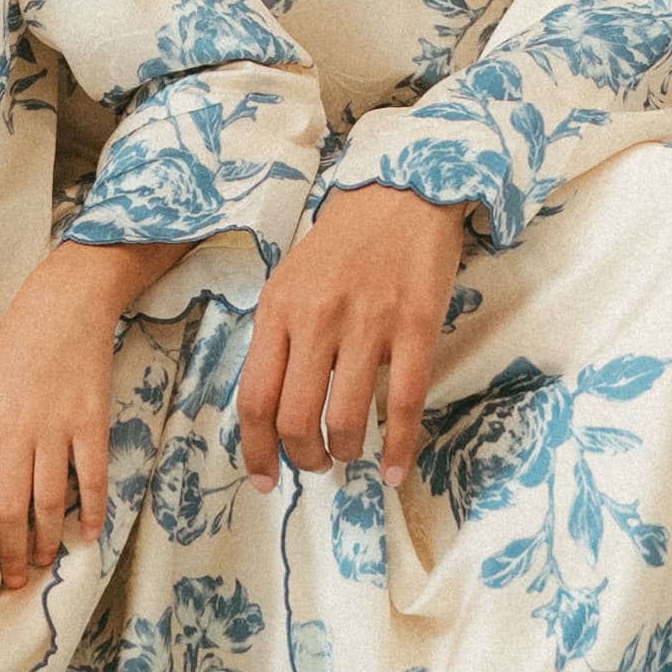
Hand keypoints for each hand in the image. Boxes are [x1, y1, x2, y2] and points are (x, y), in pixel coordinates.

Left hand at [0, 237, 161, 585]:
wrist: (65, 303)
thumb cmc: (17, 344)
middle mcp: (17, 431)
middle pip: (9, 508)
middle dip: (8, 552)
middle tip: (11, 581)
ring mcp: (56, 428)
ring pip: (47, 501)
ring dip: (44, 540)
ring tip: (42, 563)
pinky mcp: (91, 422)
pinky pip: (90, 477)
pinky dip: (91, 509)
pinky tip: (88, 532)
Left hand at [238, 183, 463, 485]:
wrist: (400, 193)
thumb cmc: (341, 244)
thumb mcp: (289, 282)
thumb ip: (278, 338)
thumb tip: (271, 409)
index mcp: (278, 310)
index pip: (255, 398)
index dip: (257, 449)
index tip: (265, 477)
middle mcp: (316, 319)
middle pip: (295, 418)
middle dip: (303, 457)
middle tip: (315, 464)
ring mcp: (368, 324)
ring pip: (347, 418)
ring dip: (345, 452)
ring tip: (349, 453)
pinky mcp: (416, 326)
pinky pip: (404, 404)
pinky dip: (400, 448)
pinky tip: (396, 469)